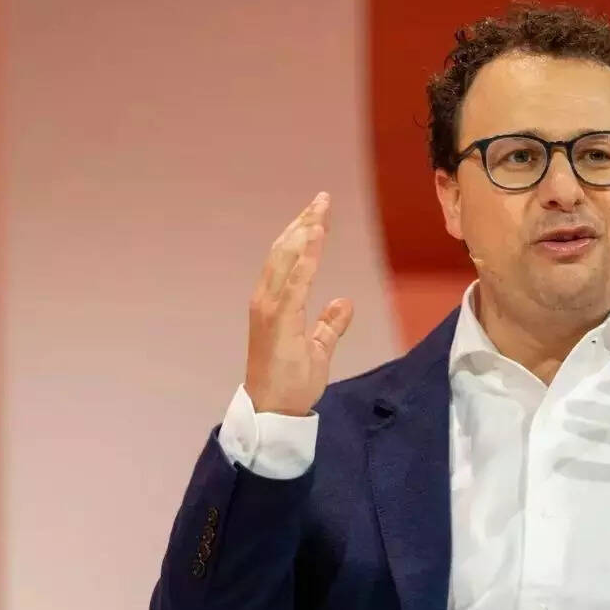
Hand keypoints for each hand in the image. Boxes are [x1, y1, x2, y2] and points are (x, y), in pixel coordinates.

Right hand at [245, 192, 353, 415]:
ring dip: (303, 233)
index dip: (302, 234)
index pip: (288, 259)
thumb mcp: (317, 348)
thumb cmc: (291, 382)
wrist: (273, 410)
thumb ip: (329, 325)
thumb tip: (344, 302)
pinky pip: (294, 281)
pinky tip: (316, 237)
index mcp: (274, 304)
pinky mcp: (278, 320)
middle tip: (322, 200)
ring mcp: (270, 309)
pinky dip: (305, 257)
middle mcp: (266, 300)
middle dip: (303, 223)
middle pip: (285, 251)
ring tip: (319, 211)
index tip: (318, 214)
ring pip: (286, 259)